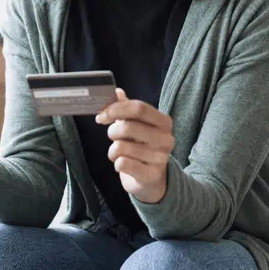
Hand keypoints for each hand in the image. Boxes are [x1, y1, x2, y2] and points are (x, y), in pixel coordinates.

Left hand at [95, 88, 174, 202]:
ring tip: (119, 152)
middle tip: (112, 136)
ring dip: (113, 150)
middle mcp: (166, 139)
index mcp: (164, 122)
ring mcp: (161, 158)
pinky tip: (123, 164)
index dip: (116, 109)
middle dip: (112, 131)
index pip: (138, 107)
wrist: (151, 178)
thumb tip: (116, 91)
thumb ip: (126, 107)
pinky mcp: (152, 175)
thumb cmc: (141, 145)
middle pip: (128, 126)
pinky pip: (122, 163)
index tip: (101, 116)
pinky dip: (117, 163)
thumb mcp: (135, 124)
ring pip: (122, 147)